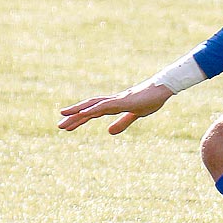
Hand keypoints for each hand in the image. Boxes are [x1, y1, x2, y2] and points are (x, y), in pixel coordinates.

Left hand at [58, 81, 173, 134]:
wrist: (162, 89)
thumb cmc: (151, 99)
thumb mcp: (136, 115)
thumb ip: (122, 122)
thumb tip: (108, 132)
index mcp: (114, 105)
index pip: (93, 112)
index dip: (80, 119)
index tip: (67, 126)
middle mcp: (112, 101)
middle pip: (88, 108)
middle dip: (73, 117)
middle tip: (59, 126)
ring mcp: (116, 100)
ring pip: (92, 105)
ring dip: (78, 111)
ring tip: (64, 115)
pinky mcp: (122, 101)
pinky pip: (104, 105)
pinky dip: (92, 109)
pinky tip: (83, 113)